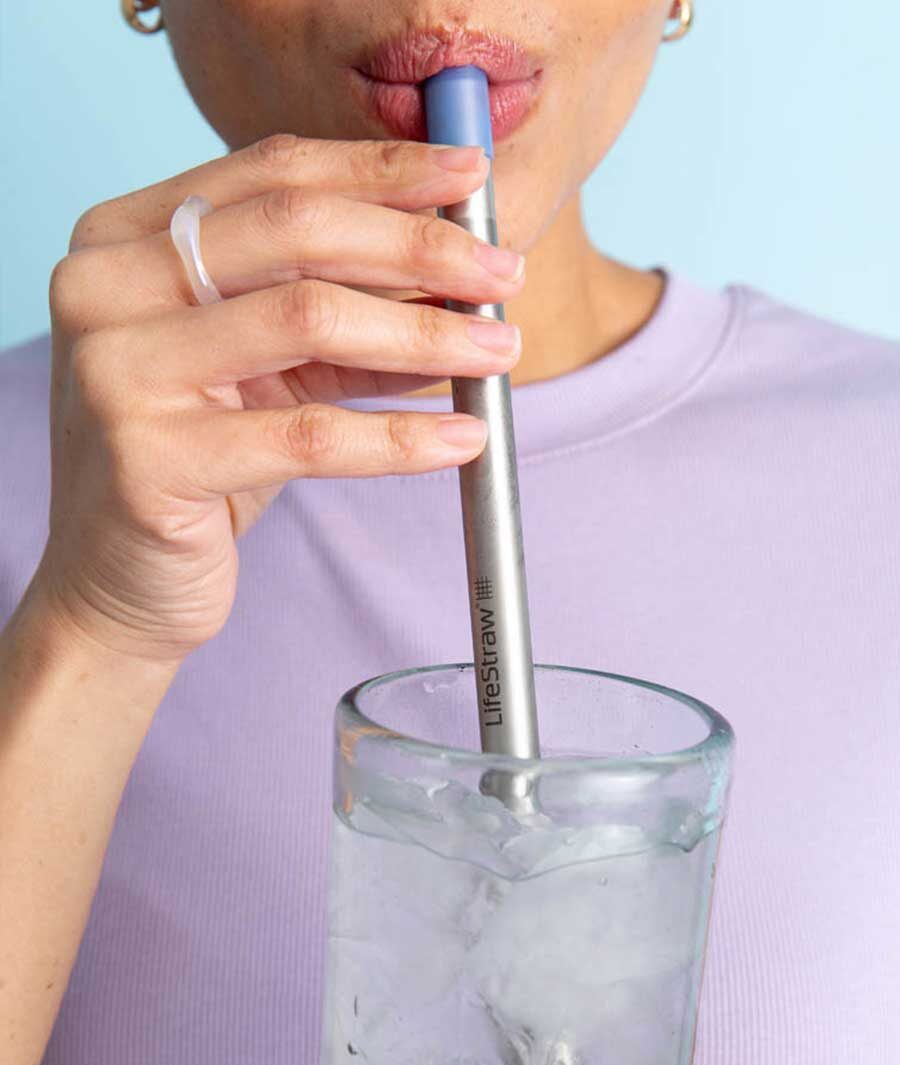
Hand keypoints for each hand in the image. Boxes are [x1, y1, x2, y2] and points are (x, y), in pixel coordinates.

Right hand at [39, 134, 525, 663]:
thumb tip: (458, 272)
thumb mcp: (265, 369)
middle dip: (419, 244)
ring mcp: (118, 370)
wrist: (119, 585)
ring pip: (309, 319)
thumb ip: (337, 310)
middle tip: (504, 271)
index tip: (470, 172)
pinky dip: (399, 436)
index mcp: (125, 239)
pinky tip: (461, 440)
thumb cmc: (198, 463)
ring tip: (501, 350)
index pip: (273, 172)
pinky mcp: (150, 459)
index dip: (382, 170)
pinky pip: (309, 436)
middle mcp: (104, 286)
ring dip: (425, 334)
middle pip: (296, 229)